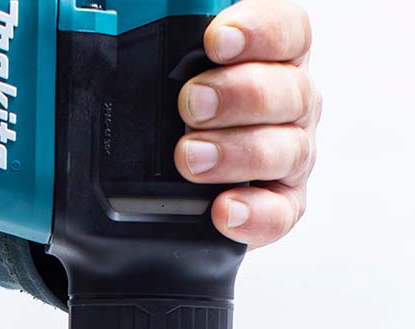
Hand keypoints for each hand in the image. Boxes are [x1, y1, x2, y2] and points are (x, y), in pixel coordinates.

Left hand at [176, 0, 320, 247]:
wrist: (159, 191)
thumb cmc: (171, 118)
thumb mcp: (165, 76)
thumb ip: (167, 47)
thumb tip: (124, 29)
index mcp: (273, 59)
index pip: (288, 31)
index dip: (258, 31)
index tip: (215, 39)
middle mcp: (290, 106)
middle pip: (290, 92)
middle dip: (239, 95)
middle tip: (191, 104)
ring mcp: (289, 158)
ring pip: (287, 151)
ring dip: (237, 153)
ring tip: (190, 157)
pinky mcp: (280, 207)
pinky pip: (280, 213)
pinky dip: (254, 214)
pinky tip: (223, 210)